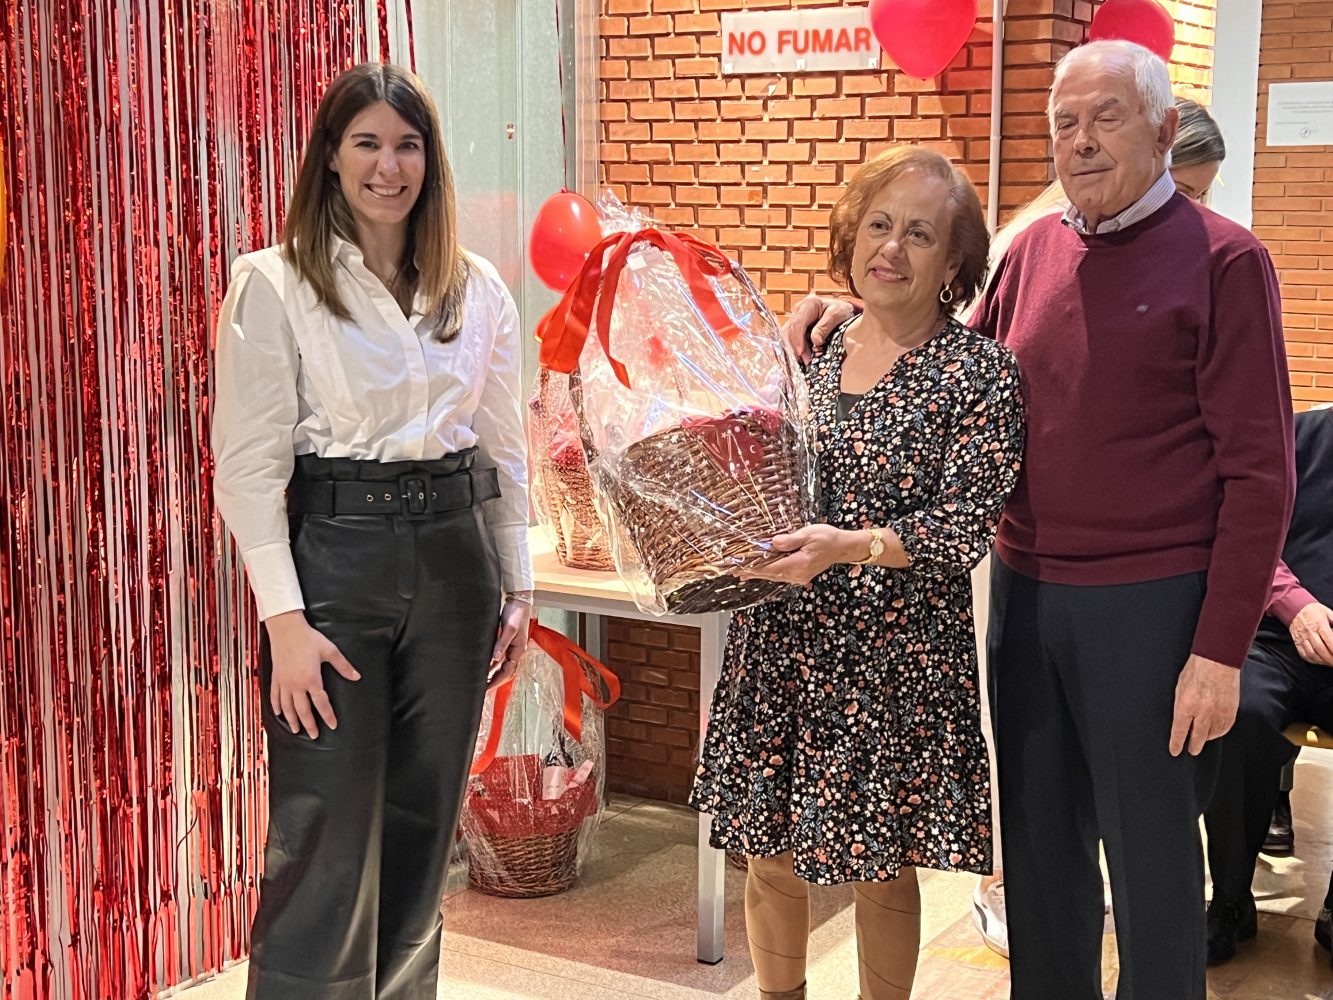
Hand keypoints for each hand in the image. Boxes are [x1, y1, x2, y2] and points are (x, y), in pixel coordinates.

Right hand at [264, 610, 360, 737]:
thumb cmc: (308, 638)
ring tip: (297, 730)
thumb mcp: (329, 650)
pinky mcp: (276, 677)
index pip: (321, 703)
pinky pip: (275, 696)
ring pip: (287, 707)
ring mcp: (284, 682)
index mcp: (311, 679)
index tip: (333, 725)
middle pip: (302, 710)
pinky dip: (276, 706)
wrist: (286, 629)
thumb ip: (343, 666)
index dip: (328, 715)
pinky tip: (278, 713)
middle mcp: (296, 684)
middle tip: (314, 735)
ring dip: (292, 720)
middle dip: (309, 724)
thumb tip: (356, 676)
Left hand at [488, 598, 531, 690]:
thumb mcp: (509, 629)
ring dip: (493, 673)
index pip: (508, 671)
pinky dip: (492, 663)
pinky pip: (500, 656)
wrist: (519, 601)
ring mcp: (512, 646)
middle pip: (505, 671)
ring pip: (502, 665)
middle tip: (482, 688)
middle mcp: (516, 650)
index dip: (497, 680)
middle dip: (495, 680)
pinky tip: (484, 665)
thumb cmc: (516, 614)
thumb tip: (495, 659)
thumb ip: (502, 644)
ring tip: (482, 680)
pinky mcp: (507, 641)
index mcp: (518, 650)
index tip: (487, 687)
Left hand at [738, 524, 859, 585]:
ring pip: (774, 576)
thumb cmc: (828, 538)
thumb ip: (791, 539)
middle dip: (751, 572)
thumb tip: (774, 542)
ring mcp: (799, 576)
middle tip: (733, 570)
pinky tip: (759, 573)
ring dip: (758, 573)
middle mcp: (797, 574)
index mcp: (799, 564)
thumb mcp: (809, 534)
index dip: (753, 568)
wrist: (842, 547)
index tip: (739, 567)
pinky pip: (780, 575)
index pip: (771, 568)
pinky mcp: (800, 574)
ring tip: (741, 573)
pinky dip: (768, 573)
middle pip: (770, 574)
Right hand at [781, 294, 855, 364]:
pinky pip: (790, 339)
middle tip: (805, 362)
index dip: (798, 341)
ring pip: (787, 336)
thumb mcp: (838, 315)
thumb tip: (815, 341)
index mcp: (808, 304)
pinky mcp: (796, 327)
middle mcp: (798, 310)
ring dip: (794, 350)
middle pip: (789, 331)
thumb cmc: (841, 310)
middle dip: (795, 348)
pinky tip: (801, 358)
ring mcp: (795, 318)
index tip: (802, 354)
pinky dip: (794, 349)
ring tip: (803, 362)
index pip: (797, 324)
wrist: (842, 310)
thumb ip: (826, 326)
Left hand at [1169, 653, 1239, 756]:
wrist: (1218, 661)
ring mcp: (1218, 713)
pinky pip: (1224, 728)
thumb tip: (1181, 721)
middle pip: (1197, 738)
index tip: (1175, 751)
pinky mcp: (1231, 711)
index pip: (1179, 731)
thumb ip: (1181, 706)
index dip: (1176, 743)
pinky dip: (1218, 731)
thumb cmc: (1196, 670)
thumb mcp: (1179, 688)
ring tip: (1202, 737)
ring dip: (1206, 737)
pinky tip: (1214, 731)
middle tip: (1191, 750)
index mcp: (1186, 705)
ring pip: (1211, 735)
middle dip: (1193, 747)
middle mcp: (1203, 712)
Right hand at [1289, 601, 1332, 665]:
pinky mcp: (1296, 642)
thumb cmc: (1314, 611)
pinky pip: (1303, 654)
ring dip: (1322, 661)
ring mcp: (1302, 637)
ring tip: (1330, 663)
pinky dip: (1312, 660)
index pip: (1329, 640)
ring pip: (1312, 653)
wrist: (1295, 608)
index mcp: (1319, 624)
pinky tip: (1319, 661)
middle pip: (1321, 649)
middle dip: (1330, 658)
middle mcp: (1309, 631)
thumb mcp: (1328, 612)